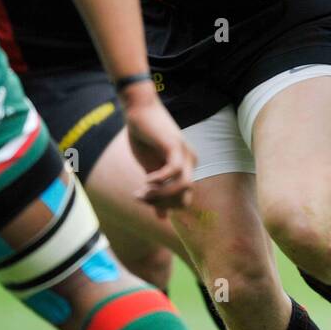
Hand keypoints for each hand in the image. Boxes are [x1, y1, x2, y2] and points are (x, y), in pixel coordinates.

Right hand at [119, 83, 195, 214]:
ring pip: (182, 187)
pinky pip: (174, 170)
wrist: (139, 111)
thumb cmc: (144, 138)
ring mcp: (185, 154)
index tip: (143, 200)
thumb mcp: (150, 171)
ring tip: (141, 192)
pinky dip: (159, 180)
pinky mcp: (175, 146)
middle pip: (184, 198)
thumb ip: (157, 192)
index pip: (183, 201)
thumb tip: (162, 218)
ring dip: (159, 195)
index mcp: (187, 169)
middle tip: (139, 197)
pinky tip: (145, 179)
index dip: (163, 206)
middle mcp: (191, 162)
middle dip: (161, 203)